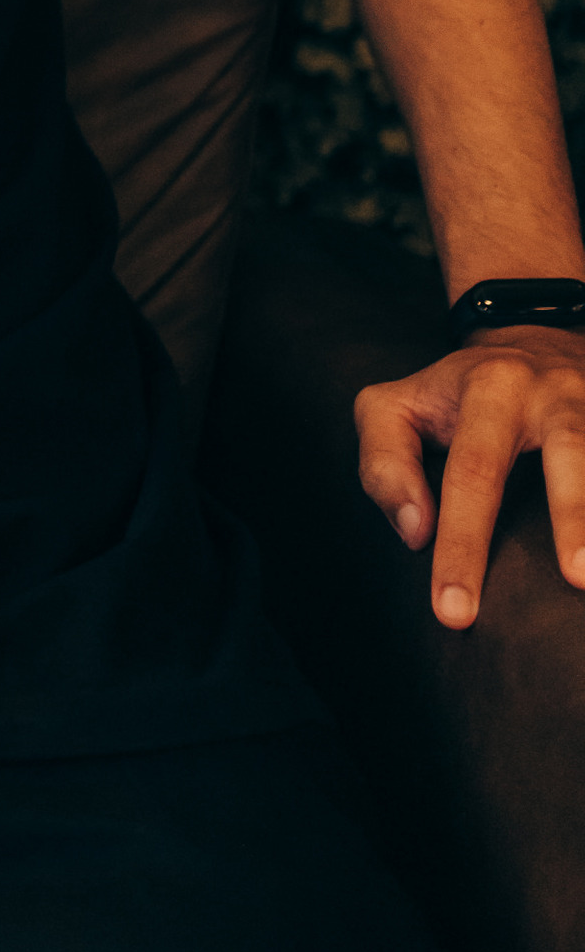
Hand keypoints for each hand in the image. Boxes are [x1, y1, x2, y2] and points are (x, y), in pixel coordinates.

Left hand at [356, 324, 584, 627]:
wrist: (531, 342)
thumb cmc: (450, 395)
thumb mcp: (392, 408)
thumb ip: (385, 463)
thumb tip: (417, 531)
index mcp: (487, 388)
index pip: (472, 472)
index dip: (463, 542)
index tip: (455, 610)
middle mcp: (551, 392)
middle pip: (567, 456)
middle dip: (572, 520)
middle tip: (575, 582)